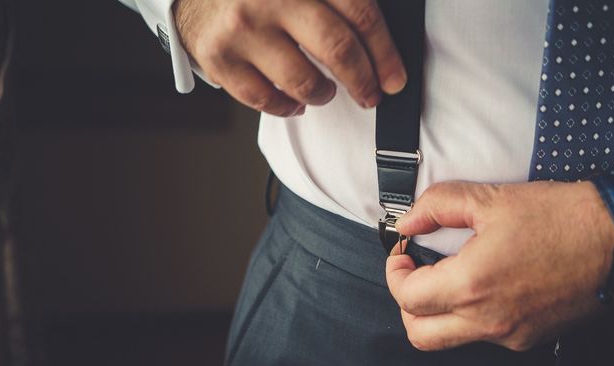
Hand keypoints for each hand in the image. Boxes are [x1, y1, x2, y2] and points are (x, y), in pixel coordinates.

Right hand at [173, 0, 406, 115]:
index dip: (384, 53)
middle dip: (363, 82)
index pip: (359, 14)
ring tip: (325, 92)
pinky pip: (264, 100)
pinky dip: (286, 108)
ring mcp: (243, 29)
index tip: (394, 78)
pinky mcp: (219, 58)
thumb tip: (376, 43)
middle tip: (370, 95)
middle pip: (338, 49)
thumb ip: (334, 0)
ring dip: (323, 94)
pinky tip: (294, 103)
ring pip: (303, 82)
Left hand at [385, 181, 613, 351]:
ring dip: (436, 313)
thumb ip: (438, 206)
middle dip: (406, 303)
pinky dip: (470, 316)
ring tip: (446, 280)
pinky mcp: (528, 338)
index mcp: (473, 284)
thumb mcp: (491, 199)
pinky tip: (484, 287)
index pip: (407, 297)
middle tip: (414, 274)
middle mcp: (488, 319)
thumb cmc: (562, 217)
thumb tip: (408, 222)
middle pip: (419, 332)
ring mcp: (509, 334)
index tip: (402, 255)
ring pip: (449, 339)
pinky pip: (482, 336)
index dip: (394, 273)